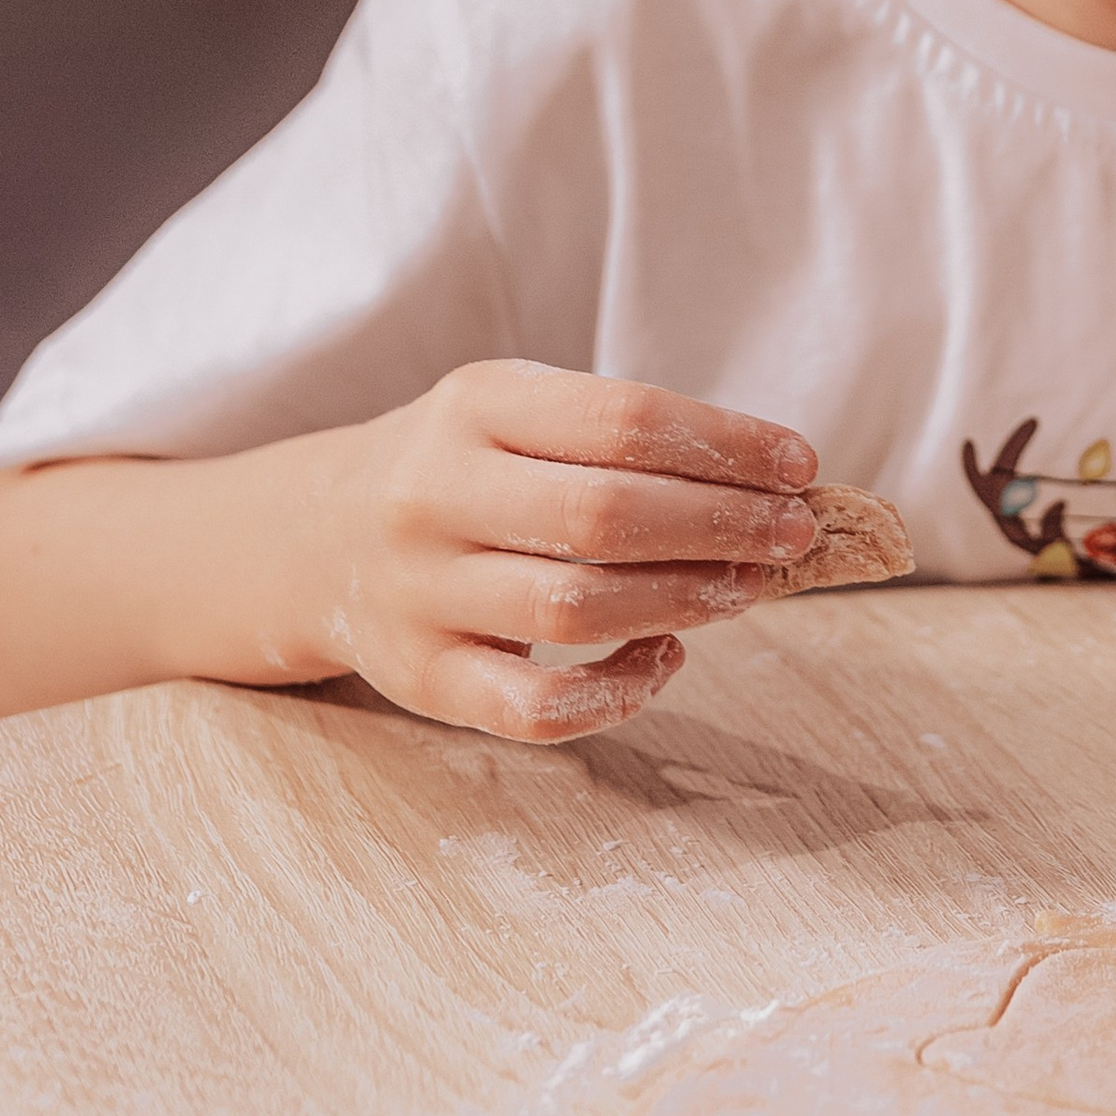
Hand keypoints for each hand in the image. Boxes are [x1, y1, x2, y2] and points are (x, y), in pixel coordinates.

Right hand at [291, 360, 819, 745]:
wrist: (317, 535)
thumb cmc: (464, 468)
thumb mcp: (519, 412)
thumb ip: (623, 438)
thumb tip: (773, 485)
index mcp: (473, 405)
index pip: (622, 419)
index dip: (727, 445)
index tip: (798, 466)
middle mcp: (435, 495)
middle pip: (605, 516)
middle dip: (723, 526)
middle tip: (793, 534)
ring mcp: (421, 593)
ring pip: (575, 610)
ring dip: (686, 603)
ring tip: (745, 589)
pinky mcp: (422, 678)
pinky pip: (533, 709)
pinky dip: (616, 694)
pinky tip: (665, 660)